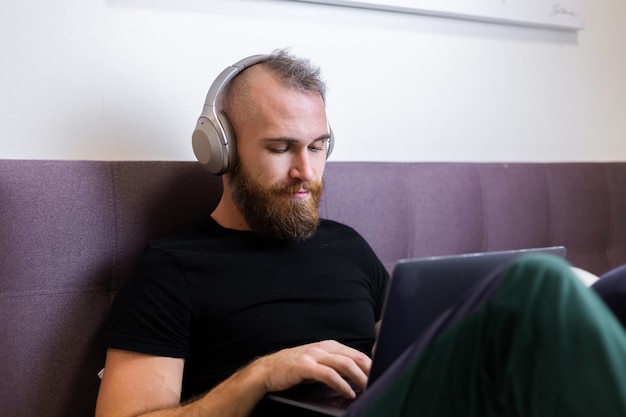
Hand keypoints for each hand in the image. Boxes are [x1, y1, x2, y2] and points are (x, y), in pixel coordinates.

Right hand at [252, 340, 370, 398]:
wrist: (268, 370)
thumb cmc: (295, 369)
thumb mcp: (318, 362)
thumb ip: (334, 365)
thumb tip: (357, 377)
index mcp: (329, 346)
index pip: (357, 354)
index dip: (370, 366)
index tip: (380, 377)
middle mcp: (323, 348)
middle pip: (354, 357)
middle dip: (369, 372)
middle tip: (378, 384)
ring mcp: (314, 355)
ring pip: (344, 364)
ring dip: (358, 378)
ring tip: (367, 389)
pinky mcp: (305, 366)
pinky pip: (328, 374)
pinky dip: (341, 384)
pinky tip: (348, 392)